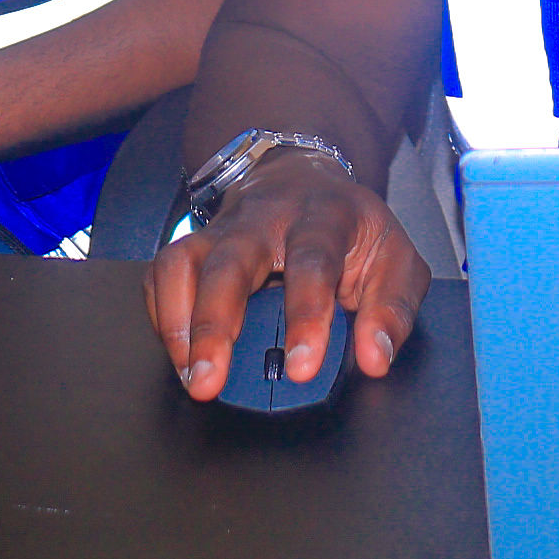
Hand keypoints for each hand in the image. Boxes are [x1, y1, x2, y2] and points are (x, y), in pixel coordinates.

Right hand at [145, 147, 430, 401]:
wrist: (303, 177)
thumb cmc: (350, 230)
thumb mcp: (395, 260)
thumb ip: (393, 309)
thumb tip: (375, 357)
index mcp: (324, 217)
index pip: (313, 262)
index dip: (307, 315)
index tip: (302, 367)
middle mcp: (266, 219)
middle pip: (231, 261)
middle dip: (216, 324)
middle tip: (211, 381)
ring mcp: (223, 229)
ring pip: (184, 262)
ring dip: (179, 324)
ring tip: (191, 375)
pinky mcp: (194, 243)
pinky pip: (163, 273)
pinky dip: (163, 314)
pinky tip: (178, 351)